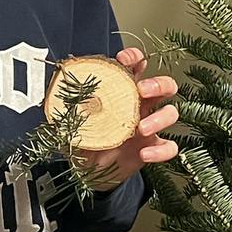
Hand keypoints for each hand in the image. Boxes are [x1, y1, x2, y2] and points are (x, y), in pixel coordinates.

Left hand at [72, 47, 179, 191]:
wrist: (89, 174)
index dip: (134, 58)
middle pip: (164, 85)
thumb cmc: (84, 142)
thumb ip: (70, 109)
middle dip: (157, 83)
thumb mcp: (72, 122)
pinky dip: (161, 151)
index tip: (124, 60)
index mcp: (121, 93)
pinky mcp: (152, 148)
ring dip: (160, 117)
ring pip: (171, 112)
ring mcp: (149, 127)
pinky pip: (169, 147)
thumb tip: (60, 96)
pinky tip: (145, 154)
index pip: (135, 67)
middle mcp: (139, 106)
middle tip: (143, 91)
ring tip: (141, 129)